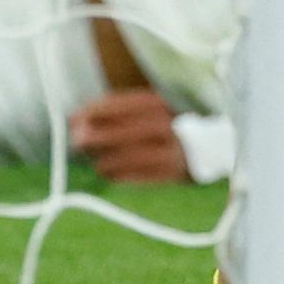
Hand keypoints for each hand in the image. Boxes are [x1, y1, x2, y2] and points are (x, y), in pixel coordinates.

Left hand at [68, 88, 195, 184]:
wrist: (209, 148)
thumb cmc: (164, 126)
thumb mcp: (145, 109)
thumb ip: (113, 112)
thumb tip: (75, 119)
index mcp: (157, 105)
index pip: (118, 106)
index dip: (93, 112)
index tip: (74, 118)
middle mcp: (164, 126)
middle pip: (120, 133)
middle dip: (93, 138)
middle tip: (78, 142)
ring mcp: (168, 152)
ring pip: (125, 158)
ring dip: (104, 161)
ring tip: (98, 162)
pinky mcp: (170, 175)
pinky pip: (135, 178)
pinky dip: (118, 176)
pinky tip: (111, 173)